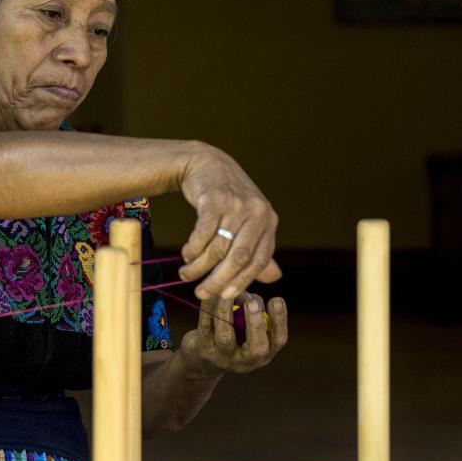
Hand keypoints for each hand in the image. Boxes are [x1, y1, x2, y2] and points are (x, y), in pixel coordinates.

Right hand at [178, 145, 281, 299]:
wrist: (206, 164)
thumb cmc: (228, 198)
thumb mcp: (249, 221)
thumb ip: (259, 250)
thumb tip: (275, 277)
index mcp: (268, 221)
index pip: (258, 260)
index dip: (242, 282)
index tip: (225, 297)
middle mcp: (257, 212)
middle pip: (238, 258)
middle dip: (218, 280)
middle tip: (201, 293)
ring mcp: (236, 204)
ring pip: (217, 248)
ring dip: (198, 266)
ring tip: (186, 274)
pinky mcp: (214, 198)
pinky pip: (202, 233)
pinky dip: (192, 249)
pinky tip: (186, 254)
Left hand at [179, 294, 287, 376]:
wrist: (202, 360)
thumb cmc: (234, 336)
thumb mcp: (249, 330)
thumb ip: (255, 311)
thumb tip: (249, 293)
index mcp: (263, 354)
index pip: (278, 340)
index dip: (280, 320)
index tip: (277, 299)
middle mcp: (245, 360)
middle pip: (256, 347)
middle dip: (256, 323)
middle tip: (252, 303)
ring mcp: (223, 357)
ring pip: (226, 336)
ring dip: (227, 311)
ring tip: (228, 293)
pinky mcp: (203, 349)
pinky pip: (205, 326)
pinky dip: (208, 307)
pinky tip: (210, 294)